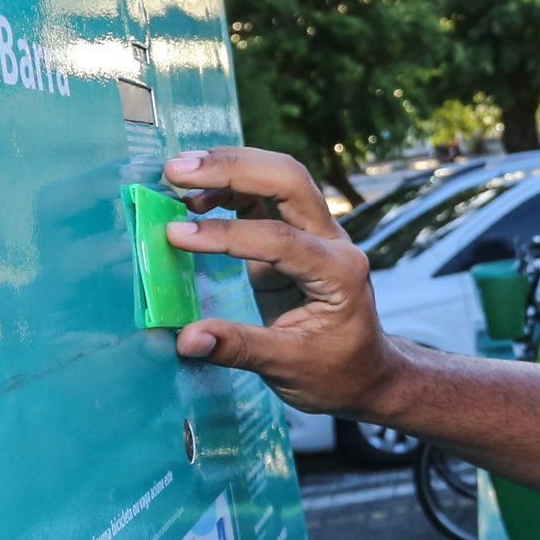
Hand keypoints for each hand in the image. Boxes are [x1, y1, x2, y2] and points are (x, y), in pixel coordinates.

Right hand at [158, 147, 400, 415]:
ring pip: (279, 177)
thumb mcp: (289, 368)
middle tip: (176, 171)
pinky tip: (196, 197)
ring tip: (177, 175)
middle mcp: (333, 242)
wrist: (365, 371)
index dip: (226, 235)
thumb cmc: (336, 371)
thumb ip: (239, 349)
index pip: (281, 239)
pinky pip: (265, 197)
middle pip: (289, 181)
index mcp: (340, 273)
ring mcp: (316, 233)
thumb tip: (187, 340)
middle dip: (232, 168)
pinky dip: (230, 188)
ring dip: (229, 167)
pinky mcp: (295, 235)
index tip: (175, 234)